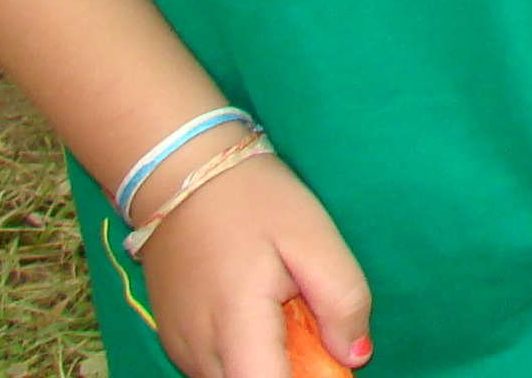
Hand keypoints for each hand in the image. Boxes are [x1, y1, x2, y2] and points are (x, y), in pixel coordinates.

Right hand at [137, 148, 372, 377]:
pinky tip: (260, 314)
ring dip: (267, 363)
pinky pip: (216, 367)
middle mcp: (197, 352)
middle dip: (291, 371)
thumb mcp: (314, 237)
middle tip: (310, 322)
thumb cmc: (255, 200)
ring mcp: (181, 350)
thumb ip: (342, 300)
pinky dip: (245, 355)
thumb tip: (357, 356)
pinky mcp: (174, 341)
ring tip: (285, 311)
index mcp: (235, 327)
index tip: (329, 355)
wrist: (184, 174)